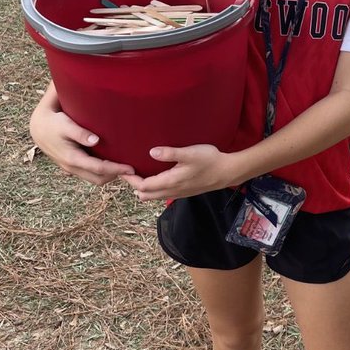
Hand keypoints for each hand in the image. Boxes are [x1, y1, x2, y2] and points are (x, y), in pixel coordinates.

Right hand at [29, 84, 133, 184]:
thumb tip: (96, 140)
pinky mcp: (73, 166)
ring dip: (110, 175)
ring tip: (125, 167)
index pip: (99, 169)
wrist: (38, 127)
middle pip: (99, 179)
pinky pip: (90, 174)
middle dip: (116, 176)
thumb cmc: (54, 123)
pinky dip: (102, 172)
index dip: (116, 170)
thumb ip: (80, 133)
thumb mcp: (65, 124)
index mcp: (72, 159)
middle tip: (133, 169)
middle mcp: (72, 167)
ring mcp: (72, 169)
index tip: (132, 169)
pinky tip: (112, 163)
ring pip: (95, 179)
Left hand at [121, 144, 235, 201]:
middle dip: (134, 185)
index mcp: (171, 181)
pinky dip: (153, 190)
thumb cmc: (209, 160)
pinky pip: (162, 195)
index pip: (144, 185)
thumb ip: (170, 153)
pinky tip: (154, 180)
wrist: (226, 172)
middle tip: (126, 173)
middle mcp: (172, 190)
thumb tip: (151, 152)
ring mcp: (178, 193)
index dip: (131, 179)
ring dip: (143, 189)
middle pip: (146, 195)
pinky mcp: (183, 192)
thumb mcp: (190, 153)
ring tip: (136, 176)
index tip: (122, 170)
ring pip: (154, 197)